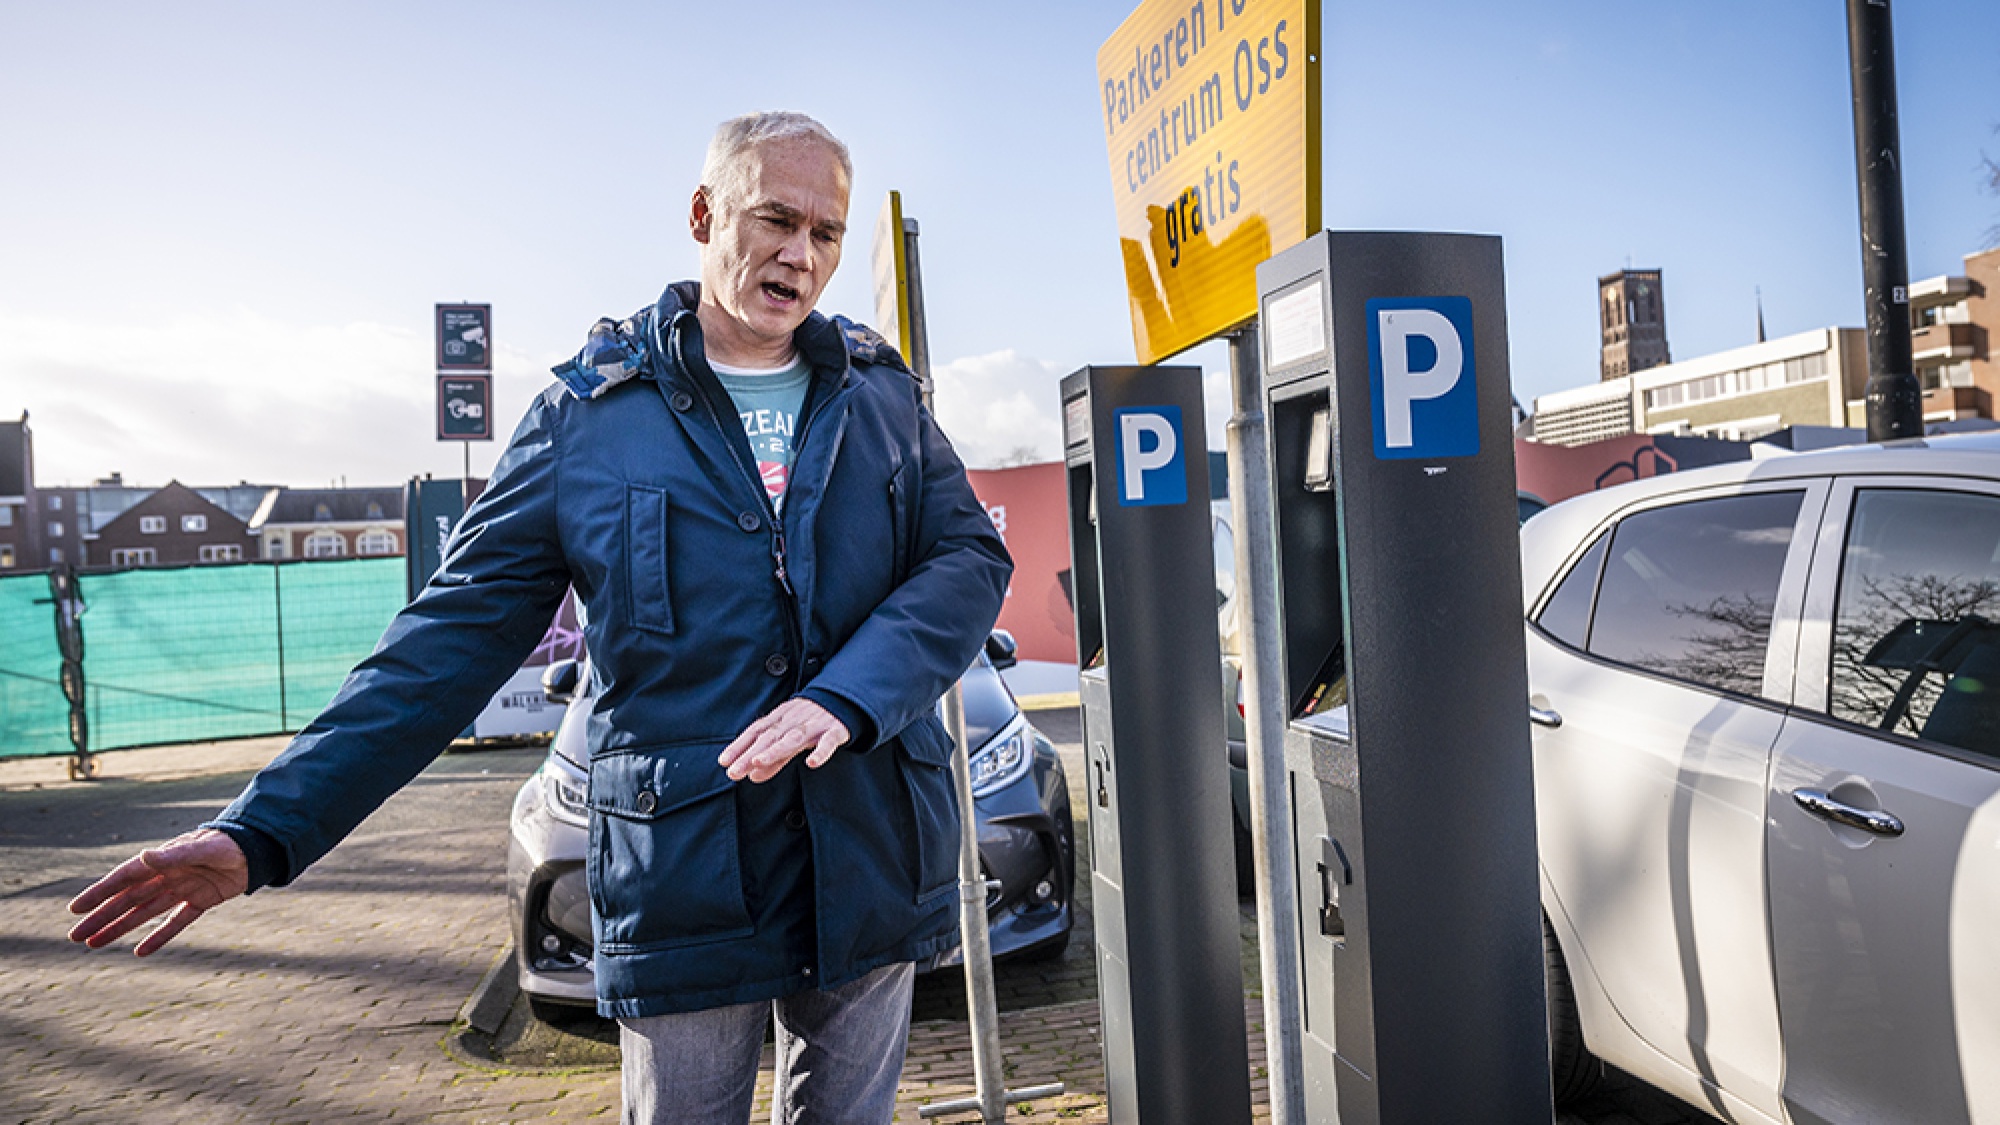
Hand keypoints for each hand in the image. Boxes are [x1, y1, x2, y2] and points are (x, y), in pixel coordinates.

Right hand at [67, 828, 248, 955]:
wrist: (258, 849)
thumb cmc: (227, 843)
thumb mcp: (202, 848)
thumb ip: (174, 855)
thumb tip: (144, 857)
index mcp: (162, 861)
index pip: (123, 879)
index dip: (100, 893)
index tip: (76, 909)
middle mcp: (167, 876)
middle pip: (128, 900)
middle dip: (102, 918)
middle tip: (76, 936)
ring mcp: (183, 889)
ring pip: (145, 913)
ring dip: (120, 928)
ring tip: (95, 943)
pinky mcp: (201, 901)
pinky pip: (176, 922)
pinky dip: (159, 937)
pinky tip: (140, 951)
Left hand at [720, 698, 849, 783]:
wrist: (843, 699)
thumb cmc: (810, 721)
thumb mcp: (789, 737)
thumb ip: (773, 758)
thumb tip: (753, 776)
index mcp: (780, 719)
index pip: (755, 732)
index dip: (739, 746)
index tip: (724, 762)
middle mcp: (794, 720)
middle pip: (769, 737)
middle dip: (749, 754)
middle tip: (733, 772)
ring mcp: (814, 724)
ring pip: (793, 738)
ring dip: (775, 750)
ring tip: (758, 761)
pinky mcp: (835, 730)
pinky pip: (828, 742)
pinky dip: (821, 752)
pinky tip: (812, 763)